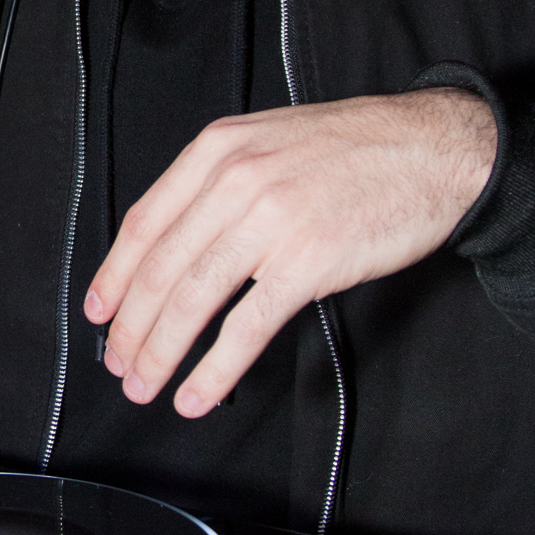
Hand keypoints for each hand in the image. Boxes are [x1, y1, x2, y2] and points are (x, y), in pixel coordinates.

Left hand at [86, 89, 496, 418]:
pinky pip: (246, 326)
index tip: (99, 311)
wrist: (435, 148)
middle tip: (117, 363)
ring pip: (193, 300)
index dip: (115, 275)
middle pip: (161, 268)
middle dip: (131, 327)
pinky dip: (215, 369)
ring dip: (160, 352)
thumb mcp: (271, 141)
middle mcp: (235, 180)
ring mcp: (270, 220)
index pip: (145, 222)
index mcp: (218, 149)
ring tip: (145, 384)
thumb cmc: (358, 148)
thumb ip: (221, 180)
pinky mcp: (308, 261)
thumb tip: (177, 242)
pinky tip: (198, 393)